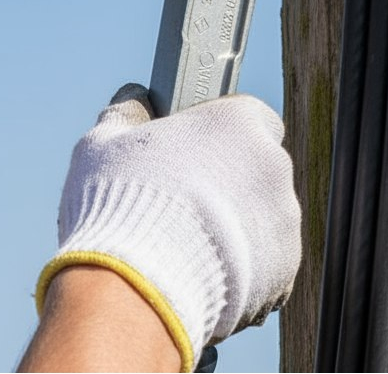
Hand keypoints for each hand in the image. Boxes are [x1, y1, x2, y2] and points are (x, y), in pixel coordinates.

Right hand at [37, 85, 301, 371]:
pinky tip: (203, 277)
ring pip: (264, 217)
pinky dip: (244, 272)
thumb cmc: (119, 206)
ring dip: (238, 229)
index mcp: (239, 121)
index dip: (220, 136)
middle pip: (256, 168)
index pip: (248, 116)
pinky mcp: (285, 267)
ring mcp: (283, 217)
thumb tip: (133, 98)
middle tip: (185, 207)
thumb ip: (126, 113)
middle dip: (229, 185)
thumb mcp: (102, 145)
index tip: (194, 153)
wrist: (137, 290)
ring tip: (188, 250)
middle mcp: (273, 164)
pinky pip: (268, 264)